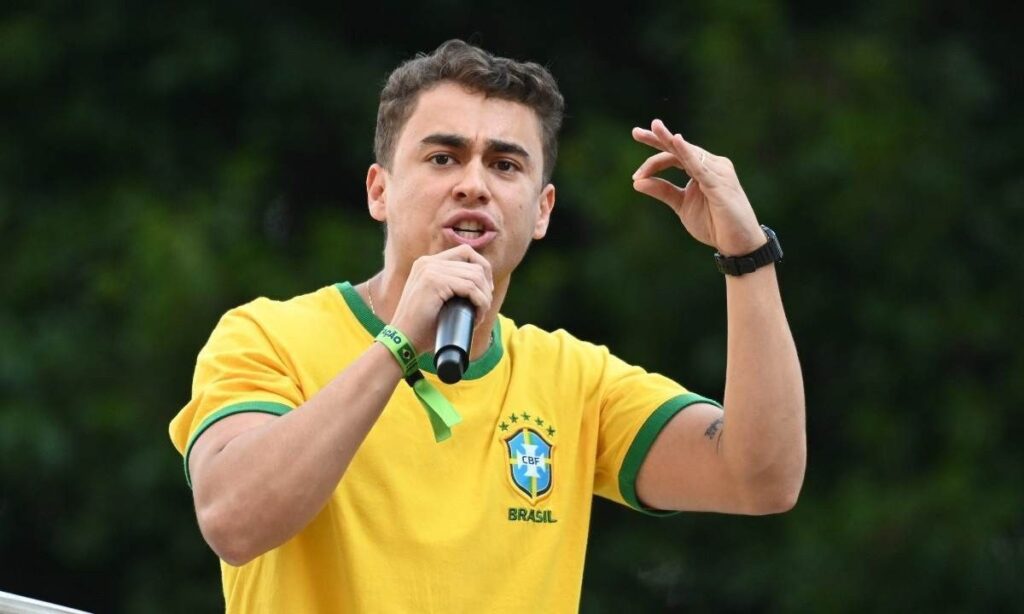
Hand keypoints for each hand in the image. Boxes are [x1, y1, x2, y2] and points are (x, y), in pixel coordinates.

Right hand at [390, 244, 493, 351]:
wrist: (403, 340)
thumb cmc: (422, 327)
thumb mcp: (437, 299)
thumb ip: (452, 287)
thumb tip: (484, 286)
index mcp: (427, 263)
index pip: (466, 252)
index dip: (482, 269)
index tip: (485, 291)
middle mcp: (428, 262)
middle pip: (474, 264)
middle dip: (486, 287)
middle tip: (484, 307)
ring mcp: (429, 270)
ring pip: (475, 276)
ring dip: (484, 297)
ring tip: (481, 313)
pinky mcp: (433, 282)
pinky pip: (470, 287)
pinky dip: (480, 302)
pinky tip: (478, 315)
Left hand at [631, 119, 763, 255]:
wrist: (739, 243)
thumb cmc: (715, 224)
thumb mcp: (682, 205)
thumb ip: (662, 192)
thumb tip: (637, 182)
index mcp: (702, 169)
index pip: (675, 156)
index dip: (654, 161)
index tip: (636, 176)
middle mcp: (712, 165)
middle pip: (680, 148)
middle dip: (659, 138)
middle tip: (636, 132)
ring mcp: (718, 172)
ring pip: (687, 154)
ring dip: (668, 145)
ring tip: (652, 129)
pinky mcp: (720, 184)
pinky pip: (700, 167)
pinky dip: (687, 154)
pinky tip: (676, 142)